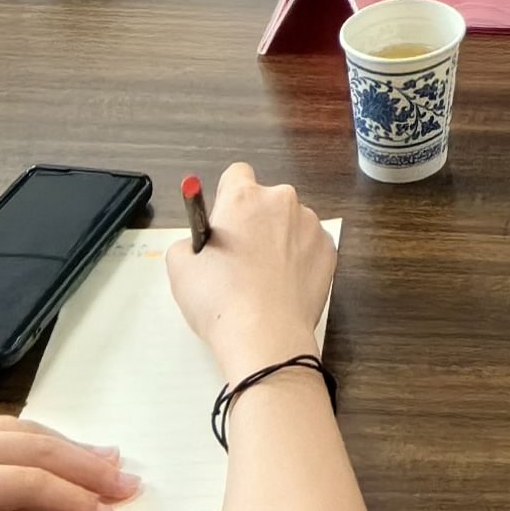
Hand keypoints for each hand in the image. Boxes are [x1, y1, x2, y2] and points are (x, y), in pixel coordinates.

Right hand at [165, 160, 333, 377]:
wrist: (266, 336)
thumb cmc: (221, 300)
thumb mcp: (180, 267)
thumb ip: (188, 242)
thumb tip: (199, 243)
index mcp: (243, 197)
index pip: (236, 174)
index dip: (227, 199)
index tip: (224, 225)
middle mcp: (281, 201)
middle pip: (265, 201)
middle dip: (254, 222)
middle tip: (240, 259)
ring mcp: (310, 225)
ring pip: (290, 224)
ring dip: (279, 241)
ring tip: (263, 280)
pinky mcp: (329, 251)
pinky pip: (310, 248)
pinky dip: (299, 262)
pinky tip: (284, 288)